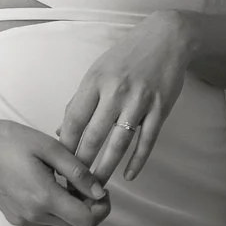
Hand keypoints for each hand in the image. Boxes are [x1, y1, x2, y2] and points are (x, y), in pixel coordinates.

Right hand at [0, 114, 110, 225]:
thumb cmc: (8, 140)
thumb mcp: (49, 147)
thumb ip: (78, 171)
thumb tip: (98, 192)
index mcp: (43, 198)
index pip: (87, 221)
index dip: (101, 208)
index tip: (100, 190)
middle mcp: (33, 216)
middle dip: (91, 210)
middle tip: (88, 186)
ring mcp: (23, 220)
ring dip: (75, 215)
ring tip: (70, 188)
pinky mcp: (16, 219)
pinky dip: (58, 216)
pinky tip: (54, 192)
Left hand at [57, 11, 190, 184]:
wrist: (167, 38)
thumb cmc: (127, 56)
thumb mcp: (98, 71)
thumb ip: (80, 100)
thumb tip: (61, 131)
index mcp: (95, 81)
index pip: (74, 119)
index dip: (65, 144)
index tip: (58, 164)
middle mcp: (116, 92)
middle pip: (93, 135)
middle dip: (82, 163)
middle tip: (74, 183)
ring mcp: (139, 101)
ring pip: (119, 143)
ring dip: (106, 167)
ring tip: (97, 186)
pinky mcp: (160, 109)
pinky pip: (147, 141)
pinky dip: (137, 161)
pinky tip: (129, 176)